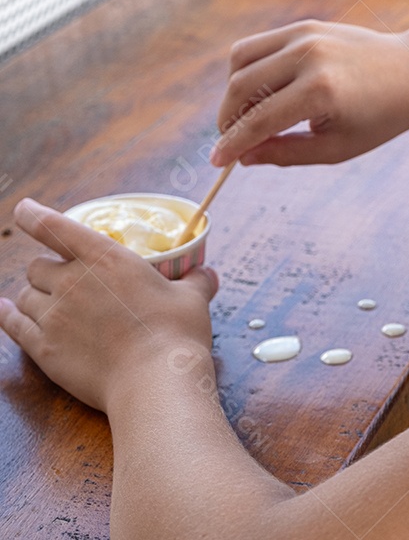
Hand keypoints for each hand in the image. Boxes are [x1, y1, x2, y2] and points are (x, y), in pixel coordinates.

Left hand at [0, 199, 218, 413]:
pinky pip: (13, 326)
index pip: (54, 226)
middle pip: (37, 266)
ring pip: (23, 295)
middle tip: (64, 280)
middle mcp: (72, 280)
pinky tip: (5, 311)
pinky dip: (7, 316)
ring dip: (31, 295)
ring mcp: (54, 316)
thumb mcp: (192, 298)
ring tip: (44, 302)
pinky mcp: (44, 350)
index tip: (23, 208)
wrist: (155, 382)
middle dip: (46, 269)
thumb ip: (194, 281)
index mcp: (104, 257)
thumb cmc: (175, 334)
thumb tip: (207, 274)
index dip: (32, 214)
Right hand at [212, 19, 408, 167]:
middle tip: (231, 141)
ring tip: (245, 116)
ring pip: (240, 60)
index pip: (259, 121)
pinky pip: (257, 45)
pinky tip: (260, 91)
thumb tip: (243, 158)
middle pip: (241, 87)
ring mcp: (305, 35)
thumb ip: (286, 153)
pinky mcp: (305, 26)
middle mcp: (309, 57)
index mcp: (321, 92)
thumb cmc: (379, 117)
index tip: (217, 161)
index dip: (233, 144)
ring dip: (232, 91)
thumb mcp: (336, 148)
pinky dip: (247, 69)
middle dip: (227, 119)